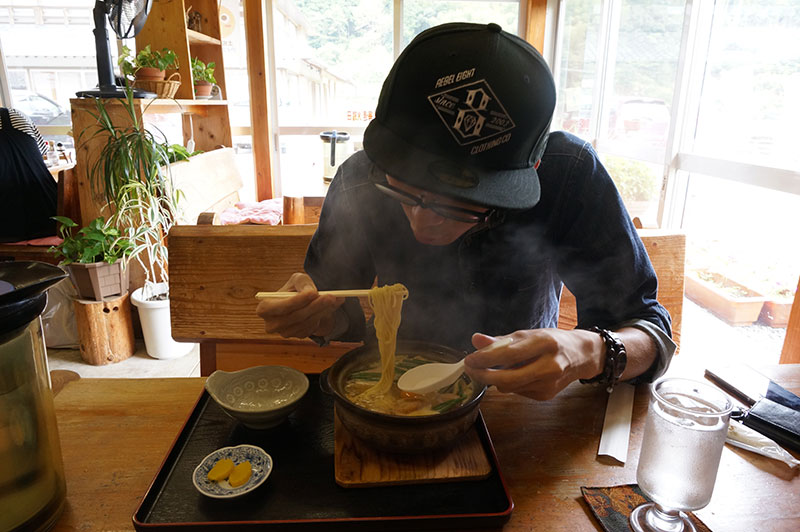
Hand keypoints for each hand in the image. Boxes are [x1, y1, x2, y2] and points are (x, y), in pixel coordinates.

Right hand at [255, 273, 343, 338]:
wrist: (299, 303)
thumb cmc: (294, 289)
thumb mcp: (296, 280)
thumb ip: (303, 283)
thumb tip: (311, 292)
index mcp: (265, 308)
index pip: (281, 306)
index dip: (298, 300)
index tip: (314, 292)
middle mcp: (272, 324)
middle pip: (296, 316)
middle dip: (315, 306)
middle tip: (331, 297)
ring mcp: (285, 333)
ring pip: (306, 322)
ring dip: (322, 310)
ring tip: (335, 298)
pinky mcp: (298, 336)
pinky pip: (312, 327)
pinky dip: (323, 316)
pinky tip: (330, 307)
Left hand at [463, 329, 603, 400]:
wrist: (581, 356)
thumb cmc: (552, 342)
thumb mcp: (528, 334)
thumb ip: (501, 340)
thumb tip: (476, 340)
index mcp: (544, 343)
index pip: (509, 354)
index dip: (485, 358)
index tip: (470, 359)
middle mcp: (549, 365)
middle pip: (509, 378)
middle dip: (484, 376)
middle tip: (470, 370)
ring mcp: (548, 383)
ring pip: (510, 387)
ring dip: (494, 380)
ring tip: (489, 368)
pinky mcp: (546, 395)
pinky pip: (518, 391)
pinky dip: (509, 384)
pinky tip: (513, 374)